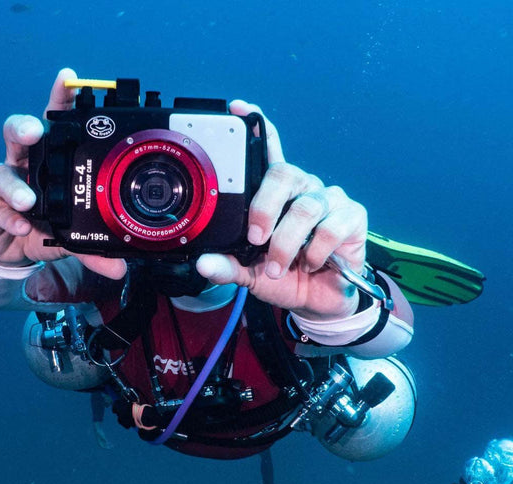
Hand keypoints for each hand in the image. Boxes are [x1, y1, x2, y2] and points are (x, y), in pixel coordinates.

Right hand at [0, 68, 126, 279]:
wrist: (16, 250)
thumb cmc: (47, 228)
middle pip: (18, 133)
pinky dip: (7, 217)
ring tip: (28, 201)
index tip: (69, 78)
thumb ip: (95, 250)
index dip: (60, 99)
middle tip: (35, 131)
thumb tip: (120, 268)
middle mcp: (26, 165)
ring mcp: (4, 182)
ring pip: (1, 169)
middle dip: (24, 128)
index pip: (55, 123)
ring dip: (15, 185)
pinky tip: (21, 227)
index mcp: (52, 161)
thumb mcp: (75, 238)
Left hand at [196, 100, 367, 320]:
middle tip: (256, 238)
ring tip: (279, 267)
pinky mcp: (353, 216)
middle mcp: (303, 189)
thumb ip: (228, 265)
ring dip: (287, 242)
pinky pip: (332, 227)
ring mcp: (330, 200)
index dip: (257, 127)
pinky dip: (316, 251)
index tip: (237, 109)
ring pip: (307, 206)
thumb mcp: (249, 274)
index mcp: (277, 195)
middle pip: (284, 173)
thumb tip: (203, 263)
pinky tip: (312, 263)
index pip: (268, 151)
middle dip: (265, 208)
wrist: (317, 301)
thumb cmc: (284, 277)